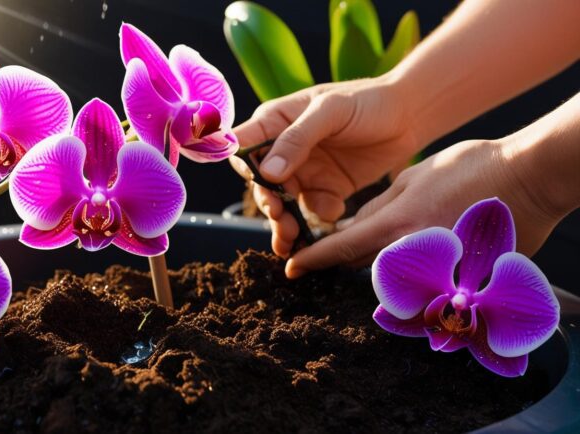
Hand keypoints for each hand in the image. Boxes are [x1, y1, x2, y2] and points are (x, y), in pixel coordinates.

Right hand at [231, 76, 419, 256]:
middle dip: (269, 204)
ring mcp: (305, 172)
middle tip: (280, 219)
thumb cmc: (367, 101)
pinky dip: (320, 218)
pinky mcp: (326, 190)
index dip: (244, 168)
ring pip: (284, 204)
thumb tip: (267, 171)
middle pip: (263, 184)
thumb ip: (297, 139)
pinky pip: (313, 211)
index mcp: (275, 122)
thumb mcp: (330, 111)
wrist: (409, 115)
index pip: (244, 147)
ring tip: (292, 240)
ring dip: (286, 223)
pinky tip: (334, 213)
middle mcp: (284, 150)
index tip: (257, 184)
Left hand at [284, 139, 562, 277]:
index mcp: (396, 225)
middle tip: (336, 248)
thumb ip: (380, 206)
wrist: (530, 179)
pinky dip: (413, 266)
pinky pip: (422, 278)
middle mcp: (412, 254)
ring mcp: (438, 269)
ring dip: (382, 261)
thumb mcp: (414, 177)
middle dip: (347, 258)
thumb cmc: (473, 168)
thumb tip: (356, 227)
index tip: (292, 268)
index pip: (340, 250)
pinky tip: (423, 246)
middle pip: (363, 265)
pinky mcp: (460, 278)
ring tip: (392, 240)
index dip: (312, 260)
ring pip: (391, 273)